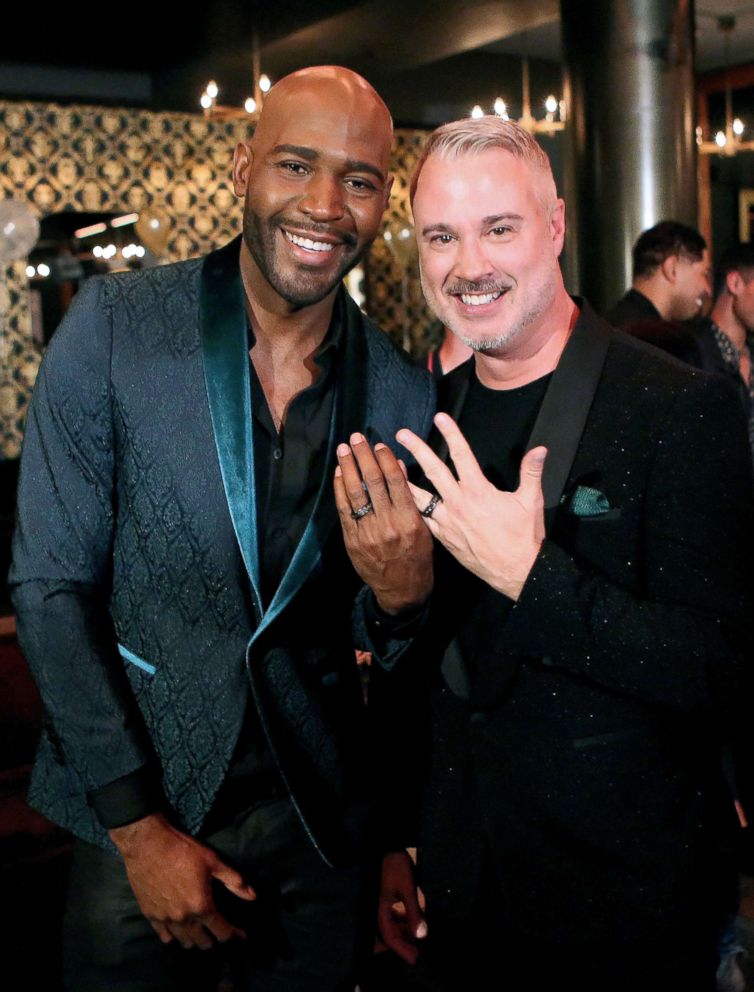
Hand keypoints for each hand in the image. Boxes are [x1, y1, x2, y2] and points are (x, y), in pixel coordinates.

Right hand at [109, 813, 255, 949]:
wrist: (148, 845)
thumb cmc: (183, 850)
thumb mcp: (213, 861)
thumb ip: (233, 881)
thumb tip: (253, 896)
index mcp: (201, 906)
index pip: (222, 931)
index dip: (234, 935)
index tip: (241, 936)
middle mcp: (184, 918)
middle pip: (203, 942)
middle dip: (214, 939)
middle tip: (219, 930)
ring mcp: (165, 919)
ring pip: (184, 942)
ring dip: (195, 940)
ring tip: (201, 932)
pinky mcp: (150, 916)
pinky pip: (164, 937)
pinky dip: (174, 936)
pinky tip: (178, 930)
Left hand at [334, 433, 432, 614]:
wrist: (402, 590)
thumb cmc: (417, 557)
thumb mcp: (423, 528)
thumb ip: (411, 498)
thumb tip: (399, 467)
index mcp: (409, 520)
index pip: (396, 481)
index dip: (385, 459)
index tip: (380, 444)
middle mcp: (388, 524)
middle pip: (373, 482)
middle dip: (364, 456)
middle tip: (357, 438)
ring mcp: (368, 533)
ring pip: (355, 493)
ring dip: (348, 467)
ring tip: (344, 449)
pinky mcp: (353, 540)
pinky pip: (344, 510)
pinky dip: (340, 490)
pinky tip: (339, 474)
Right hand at [378, 851, 426, 964]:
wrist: (388, 844)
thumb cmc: (396, 867)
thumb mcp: (407, 889)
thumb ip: (413, 912)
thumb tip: (422, 935)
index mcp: (380, 909)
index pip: (389, 936)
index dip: (402, 950)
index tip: (415, 960)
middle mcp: (379, 908)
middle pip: (389, 933)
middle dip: (403, 944)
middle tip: (419, 953)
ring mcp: (382, 902)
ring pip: (392, 925)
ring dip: (404, 932)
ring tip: (419, 938)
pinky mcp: (387, 896)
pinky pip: (394, 915)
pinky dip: (404, 920)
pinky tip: (415, 921)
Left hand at [396, 413, 546, 600]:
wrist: (516, 572)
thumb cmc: (524, 538)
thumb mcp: (531, 501)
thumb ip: (531, 472)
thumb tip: (540, 450)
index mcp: (479, 491)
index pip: (462, 455)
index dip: (451, 434)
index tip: (440, 418)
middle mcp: (459, 503)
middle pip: (433, 470)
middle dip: (417, 449)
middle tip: (402, 435)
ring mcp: (448, 521)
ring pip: (419, 496)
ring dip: (404, 479)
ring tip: (389, 467)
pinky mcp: (443, 537)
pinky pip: (422, 519)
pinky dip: (410, 507)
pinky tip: (400, 501)